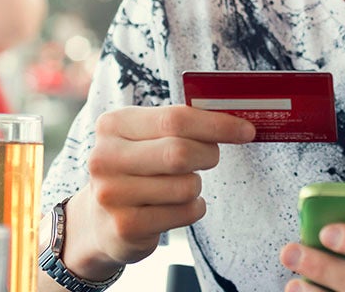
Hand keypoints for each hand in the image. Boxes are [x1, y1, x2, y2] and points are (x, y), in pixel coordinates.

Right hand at [61, 105, 255, 279]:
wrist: (98, 220)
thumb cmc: (136, 167)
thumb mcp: (145, 136)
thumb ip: (181, 123)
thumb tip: (236, 118)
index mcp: (113, 124)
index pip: (176, 118)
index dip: (217, 124)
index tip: (246, 130)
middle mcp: (105, 158)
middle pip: (180, 152)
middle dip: (209, 154)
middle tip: (211, 157)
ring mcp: (112, 194)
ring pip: (186, 186)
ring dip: (196, 186)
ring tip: (180, 185)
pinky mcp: (126, 226)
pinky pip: (184, 213)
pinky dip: (193, 208)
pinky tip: (175, 206)